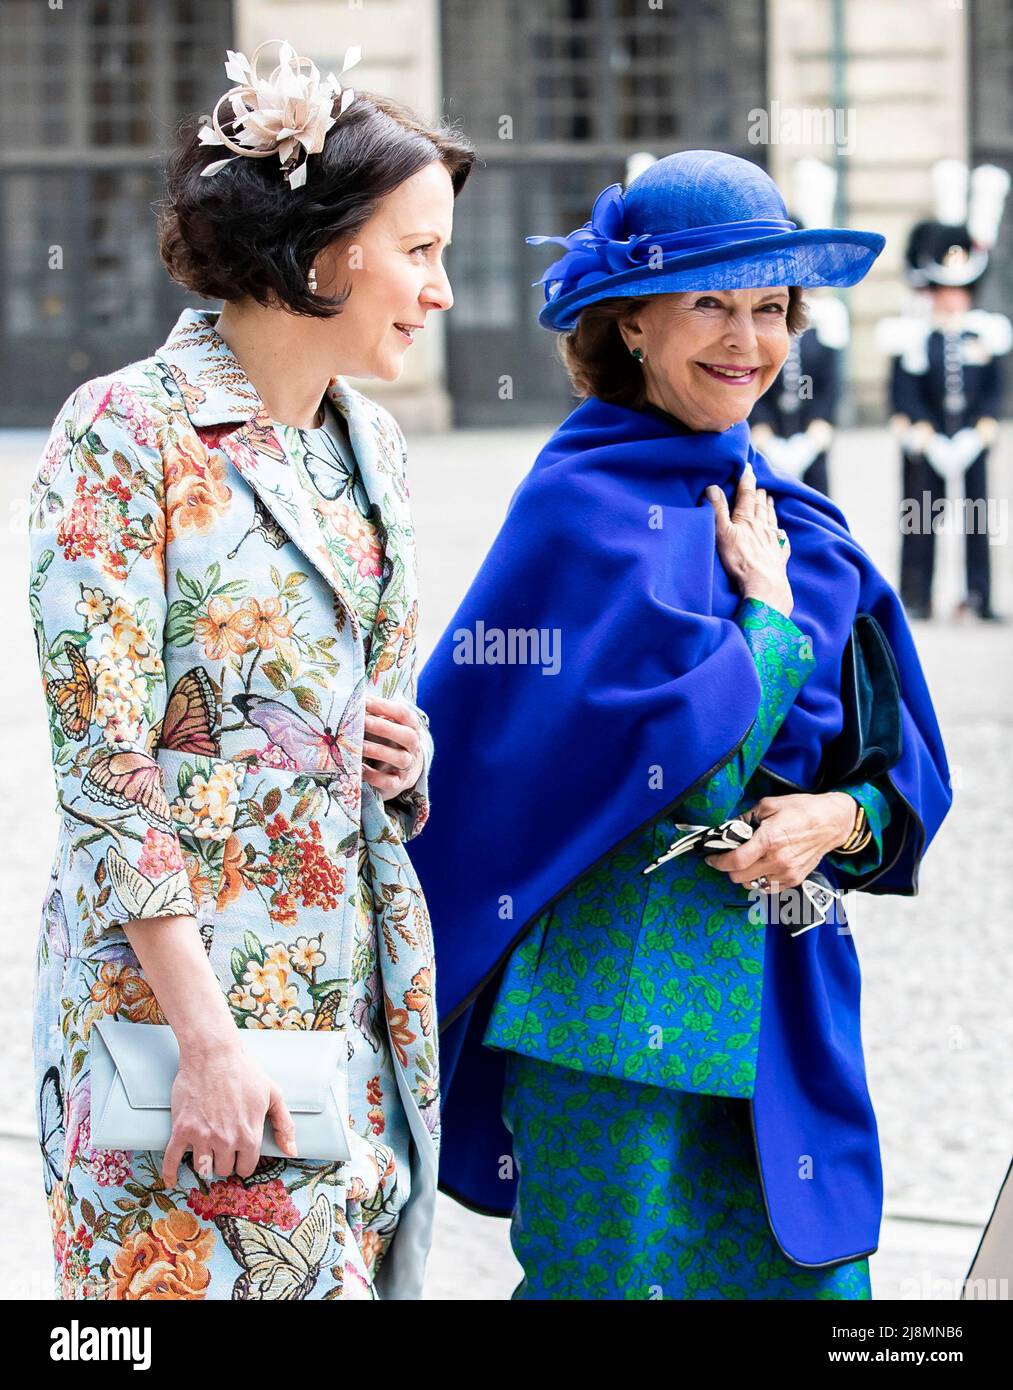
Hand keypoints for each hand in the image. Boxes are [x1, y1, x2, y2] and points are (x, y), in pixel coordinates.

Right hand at [162, 1040, 296, 1184]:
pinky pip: (172, 1159)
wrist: (213, 1054)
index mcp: (249, 1135)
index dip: (244, 1161)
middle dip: (225, 1161)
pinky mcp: (181, 1129)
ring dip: (205, 1163)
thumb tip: (292, 1151)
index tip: (240, 1154)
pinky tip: (171, 1180)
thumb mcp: (273, 1094)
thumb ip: (285, 1125)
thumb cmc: (245, 1072)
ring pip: (202, 1168)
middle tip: (223, 1146)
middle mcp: (226, 1141)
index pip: (246, 1168)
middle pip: (224, 1169)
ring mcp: (202, 1136)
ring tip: (207, 1151)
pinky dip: (170, 1173)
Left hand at [362, 694, 424, 798]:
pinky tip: (360, 768)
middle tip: (363, 722)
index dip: (384, 706)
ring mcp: (408, 766)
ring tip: (358, 746)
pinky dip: (374, 776)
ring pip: (400, 758)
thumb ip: (374, 715)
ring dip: (378, 751)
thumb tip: (352, 699)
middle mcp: (414, 747)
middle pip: (407, 736)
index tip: (363, 701)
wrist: (403, 772)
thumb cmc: (389, 742)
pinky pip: (390, 781)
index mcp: (411, 727)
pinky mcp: (399, 784)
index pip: (403, 714)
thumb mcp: (386, 727)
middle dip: (384, 728)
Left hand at [703, 791, 857, 890]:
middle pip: (739, 877)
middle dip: (729, 868)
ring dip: (744, 875)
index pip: (736, 861)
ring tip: (748, 861)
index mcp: (769, 840)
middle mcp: (777, 860)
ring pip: (752, 886)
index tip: (711, 858)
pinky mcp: (795, 880)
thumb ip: (745, 819)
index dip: (718, 862)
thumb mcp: (769, 805)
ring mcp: (787, 873)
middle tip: (729, 857)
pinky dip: (760, 881)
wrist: (832, 822)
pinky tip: (762, 867)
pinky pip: (768, 888)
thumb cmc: (802, 810)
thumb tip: (728, 828)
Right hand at [705, 461, 792, 616]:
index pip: (746, 494)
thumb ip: (717, 510)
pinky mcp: (779, 554)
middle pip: (760, 506)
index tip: (748, 467)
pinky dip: (781, 533)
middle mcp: (762, 526)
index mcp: (747, 519)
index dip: (747, 479)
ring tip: (770, 500)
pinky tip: (781, 533)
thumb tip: (713, 487)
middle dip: (759, 494)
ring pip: (771, 519)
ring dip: (770, 508)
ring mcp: (773, 540)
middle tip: (759, 486)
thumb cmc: (741, 560)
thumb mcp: (723, 534)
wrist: (764, 584)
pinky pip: (781, 540)